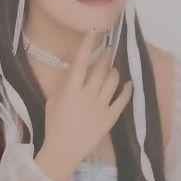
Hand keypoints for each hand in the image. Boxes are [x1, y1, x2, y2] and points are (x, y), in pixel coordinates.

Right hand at [35, 26, 132, 180]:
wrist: (63, 150)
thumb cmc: (54, 125)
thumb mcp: (53, 102)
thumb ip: (64, 87)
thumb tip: (73, 74)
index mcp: (71, 89)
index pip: (82, 60)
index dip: (89, 43)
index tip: (95, 30)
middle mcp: (87, 94)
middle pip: (101, 68)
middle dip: (106, 55)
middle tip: (109, 50)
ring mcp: (101, 106)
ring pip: (113, 80)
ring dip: (114, 71)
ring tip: (112, 69)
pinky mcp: (110, 117)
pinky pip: (122, 99)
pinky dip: (126, 90)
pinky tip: (128, 85)